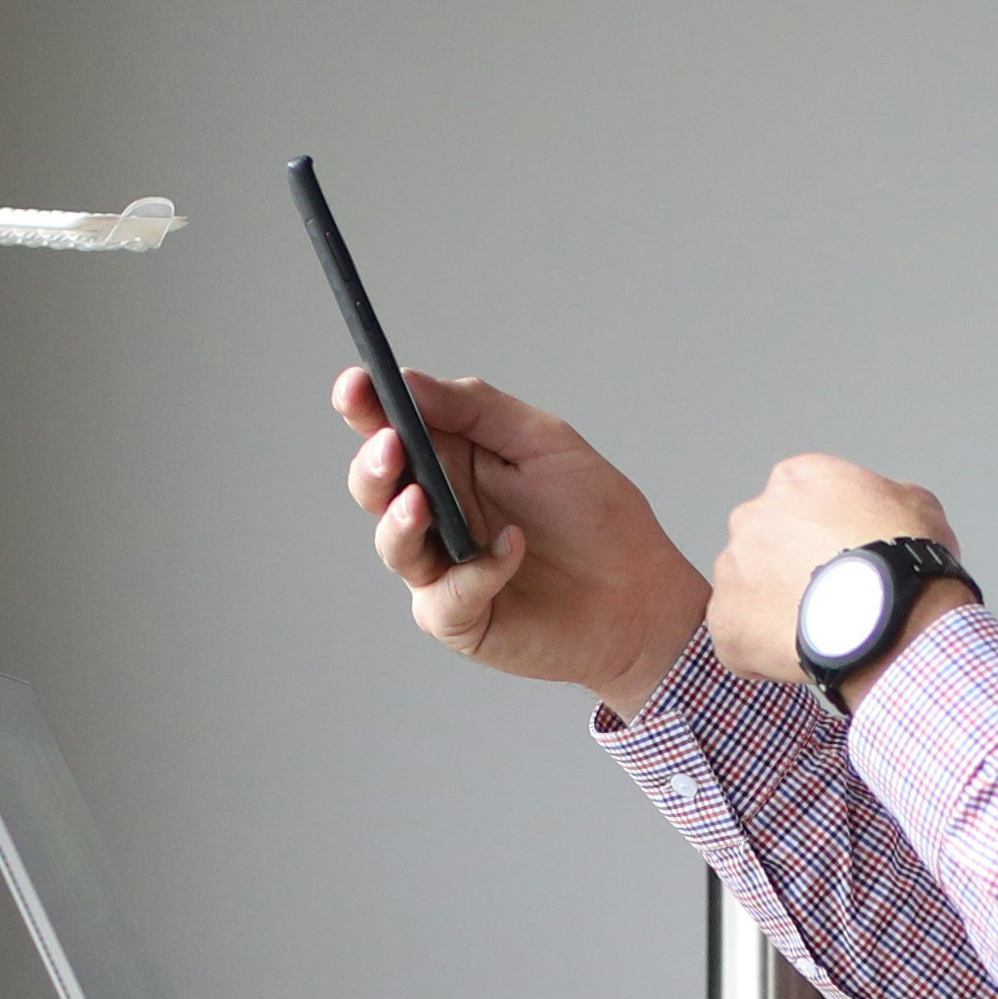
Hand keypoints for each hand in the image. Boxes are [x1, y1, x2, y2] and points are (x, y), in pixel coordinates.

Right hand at [335, 366, 705, 716]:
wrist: (642, 595)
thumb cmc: (597, 517)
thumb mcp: (544, 442)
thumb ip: (478, 408)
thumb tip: (409, 381)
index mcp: (452, 461)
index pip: (391, 428)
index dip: (364, 406)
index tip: (355, 385)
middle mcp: (438, 512)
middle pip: (376, 487)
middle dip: (373, 466)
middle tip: (390, 446)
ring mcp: (443, 567)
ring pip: (393, 545)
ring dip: (402, 521)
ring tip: (422, 502)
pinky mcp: (460, 617)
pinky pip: (443, 598)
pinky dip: (475, 573)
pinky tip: (513, 550)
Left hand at [707, 454, 963, 697]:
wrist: (888, 617)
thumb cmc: (903, 562)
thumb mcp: (918, 506)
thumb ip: (885, 500)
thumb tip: (885, 514)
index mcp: (795, 480)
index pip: (799, 502)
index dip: (822, 535)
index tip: (841, 559)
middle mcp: (753, 516)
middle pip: (765, 543)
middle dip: (789, 568)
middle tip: (828, 597)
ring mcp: (733, 568)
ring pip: (747, 590)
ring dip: (773, 608)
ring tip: (817, 630)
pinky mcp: (724, 620)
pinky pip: (737, 637)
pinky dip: (761, 649)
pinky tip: (798, 655)